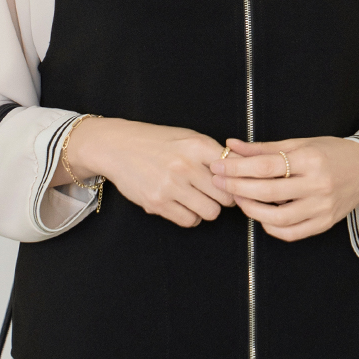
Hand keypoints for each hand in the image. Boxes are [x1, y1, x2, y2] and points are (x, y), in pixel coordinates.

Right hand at [58, 117, 233, 227]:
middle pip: (226, 196)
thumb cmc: (156, 141)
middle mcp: (185, 165)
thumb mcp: (188, 137)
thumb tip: (241, 170)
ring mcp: (171, 186)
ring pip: (211, 212)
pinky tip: (184, 205)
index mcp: (197, 145)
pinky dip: (191, 217)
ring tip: (198, 199)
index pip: (234, 170)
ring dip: (208, 209)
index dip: (237, 179)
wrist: (118, 146)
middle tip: (215, 193)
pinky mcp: (157, 203)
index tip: (235, 183)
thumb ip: (213, 152)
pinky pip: (190, 221)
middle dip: (224, 197)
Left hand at [211, 136, 358, 241]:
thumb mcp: (300, 143)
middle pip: (268, 192)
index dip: (237, 168)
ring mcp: (322, 208)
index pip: (266, 166)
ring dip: (251, 210)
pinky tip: (259, 215)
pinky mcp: (325, 224)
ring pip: (278, 218)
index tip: (218, 166)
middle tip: (218, 182)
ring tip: (238, 199)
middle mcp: (317, 185)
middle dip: (237, 187)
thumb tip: (231, 146)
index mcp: (310, 160)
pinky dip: (270, 227)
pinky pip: (291, 233)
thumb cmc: (330, 152)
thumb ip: (264, 148)